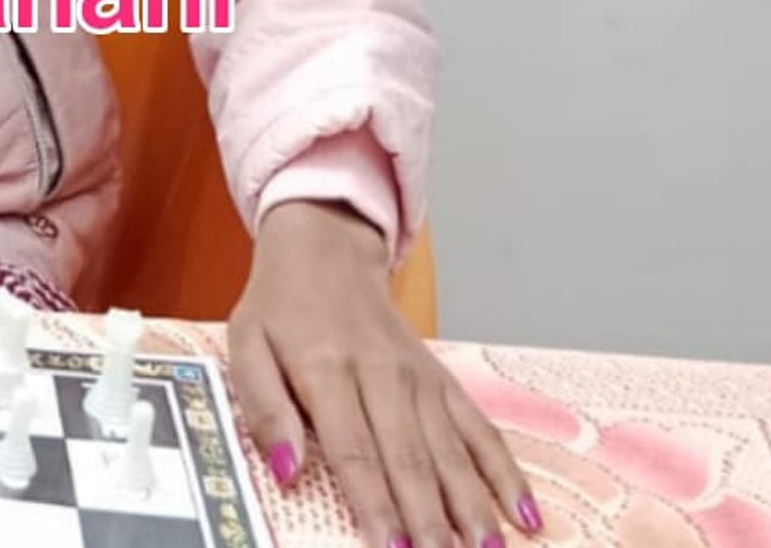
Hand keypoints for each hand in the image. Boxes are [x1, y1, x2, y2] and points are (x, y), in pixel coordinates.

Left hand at [228, 200, 541, 547]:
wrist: (324, 250)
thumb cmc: (281, 309)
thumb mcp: (246, 346)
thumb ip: (264, 408)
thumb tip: (285, 471)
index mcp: (326, 369)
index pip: (354, 451)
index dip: (374, 506)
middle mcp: (380, 374)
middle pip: (409, 459)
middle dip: (429, 523)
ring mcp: (418, 377)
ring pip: (450, 451)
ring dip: (472, 508)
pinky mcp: (442, 379)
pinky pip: (479, 428)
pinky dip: (503, 471)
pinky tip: (523, 513)